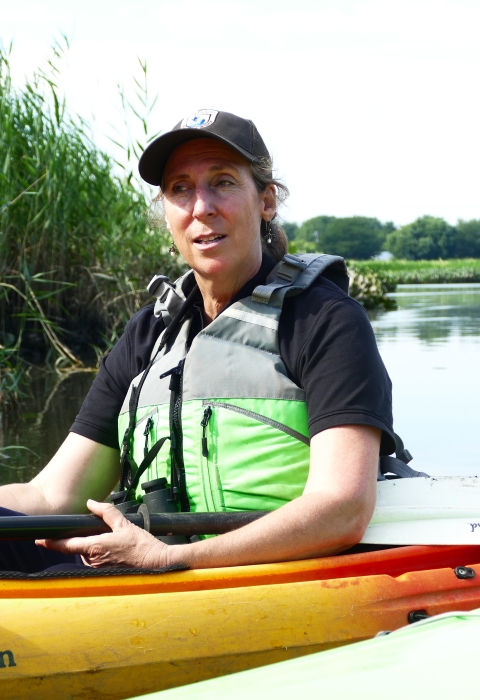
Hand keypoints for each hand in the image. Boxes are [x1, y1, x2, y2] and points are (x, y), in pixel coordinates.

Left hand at [36, 499, 167, 568]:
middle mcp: (93, 559)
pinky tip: (112, 546)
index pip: (67, 545)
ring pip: (85, 552)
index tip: (39, 539)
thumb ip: (105, 512)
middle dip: (80, 537)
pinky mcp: (104, 570)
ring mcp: (98, 567)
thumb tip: (91, 503)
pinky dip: (96, 550)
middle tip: (98, 530)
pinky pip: (93, 557)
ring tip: (111, 538)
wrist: (155, 562)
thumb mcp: (124, 524)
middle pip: (76, 547)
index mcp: (95, 547)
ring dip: (90, 544)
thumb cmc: (141, 545)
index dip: (51, 542)